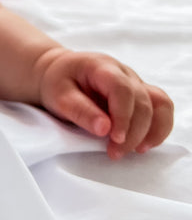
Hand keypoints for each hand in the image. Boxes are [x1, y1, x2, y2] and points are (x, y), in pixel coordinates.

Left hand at [35, 47, 173, 158]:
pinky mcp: (140, 96)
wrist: (58, 72)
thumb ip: (80, 111)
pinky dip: (159, 128)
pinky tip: (145, 144)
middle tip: (115, 152)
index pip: (122, 89)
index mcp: (102, 67)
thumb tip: (104, 129)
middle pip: (142, 101)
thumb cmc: (58, 82)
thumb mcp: (58, 96)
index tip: (115, 139)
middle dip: (133, 131)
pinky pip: (161, 109)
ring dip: (152, 130)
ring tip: (136, 150)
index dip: (123, 116)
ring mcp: (135, 83)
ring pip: (159, 103)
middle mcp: (124, 73)